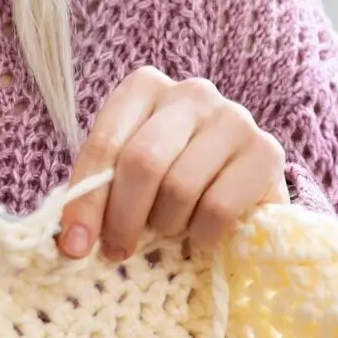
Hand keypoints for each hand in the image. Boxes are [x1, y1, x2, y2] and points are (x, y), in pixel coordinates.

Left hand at [59, 66, 288, 261]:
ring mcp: (234, 119)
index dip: (86, 201)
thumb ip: (97, 191)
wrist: (241, 184)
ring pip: (181, 187)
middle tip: (118, 250)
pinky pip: (219, 207)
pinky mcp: (267, 152)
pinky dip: (203, 234)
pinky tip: (201, 234)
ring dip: (167, 225)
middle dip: (123, 217)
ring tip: (169, 231)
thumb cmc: (170, 178)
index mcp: (145, 87)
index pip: (106, 144)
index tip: (74, 246)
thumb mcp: (126, 175)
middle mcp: (192, 93)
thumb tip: (70, 242)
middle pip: (143, 161)